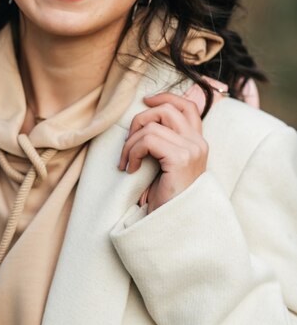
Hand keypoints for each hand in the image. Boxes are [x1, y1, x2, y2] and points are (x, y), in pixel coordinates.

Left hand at [118, 93, 207, 211]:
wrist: (175, 227)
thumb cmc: (166, 199)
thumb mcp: (165, 165)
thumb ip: (163, 142)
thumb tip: (142, 118)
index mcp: (197, 142)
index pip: (187, 105)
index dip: (165, 97)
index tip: (145, 101)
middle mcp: (198, 143)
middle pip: (166, 109)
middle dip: (139, 121)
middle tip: (128, 145)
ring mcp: (192, 150)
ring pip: (153, 124)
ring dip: (131, 142)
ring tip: (127, 162)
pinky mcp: (180, 159)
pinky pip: (148, 140)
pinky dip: (132, 152)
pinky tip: (130, 169)